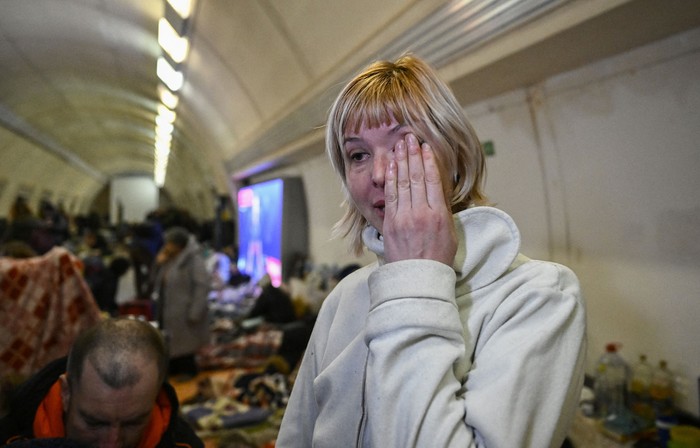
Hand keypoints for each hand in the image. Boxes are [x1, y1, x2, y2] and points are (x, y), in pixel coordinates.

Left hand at [383, 133, 456, 265]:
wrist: (417, 279)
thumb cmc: (437, 258)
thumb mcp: (450, 234)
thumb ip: (443, 212)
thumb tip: (438, 193)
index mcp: (439, 215)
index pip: (433, 181)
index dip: (429, 161)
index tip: (427, 147)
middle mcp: (422, 213)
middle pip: (417, 177)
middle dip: (413, 155)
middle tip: (411, 137)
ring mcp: (405, 217)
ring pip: (403, 182)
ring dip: (401, 161)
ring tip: (401, 145)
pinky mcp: (391, 223)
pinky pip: (391, 196)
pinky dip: (392, 178)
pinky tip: (392, 166)